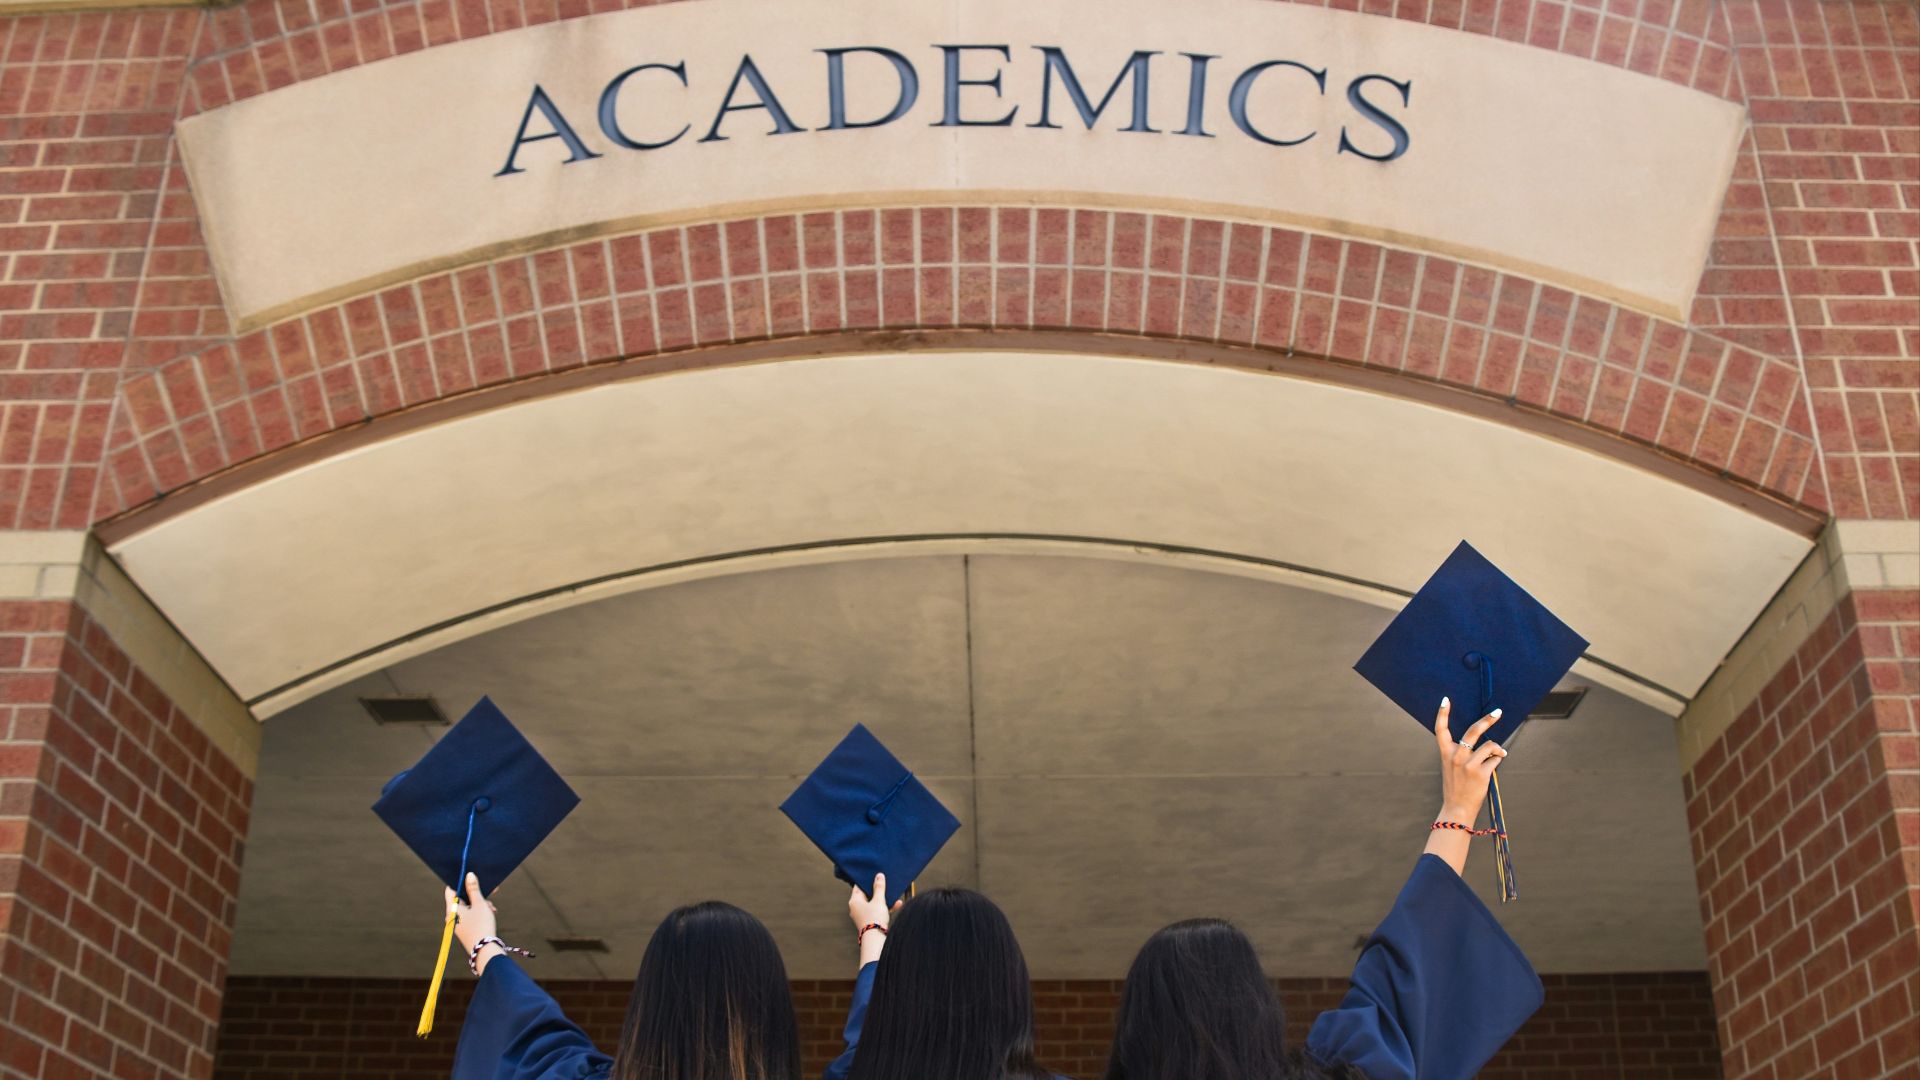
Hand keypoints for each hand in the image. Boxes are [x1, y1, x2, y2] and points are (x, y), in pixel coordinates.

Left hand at [443, 873, 498, 971]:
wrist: (485, 951)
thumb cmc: (482, 925)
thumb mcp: (480, 904)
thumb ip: (474, 888)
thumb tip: (469, 875)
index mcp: (451, 909)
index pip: (451, 890)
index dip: (460, 882)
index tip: (471, 877)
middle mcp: (451, 916)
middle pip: (462, 899)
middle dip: (476, 895)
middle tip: (491, 893)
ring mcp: (457, 924)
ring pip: (468, 907)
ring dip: (480, 904)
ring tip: (492, 909)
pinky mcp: (464, 930)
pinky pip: (470, 916)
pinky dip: (479, 913)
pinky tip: (490, 914)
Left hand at [848, 873, 902, 965]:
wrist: (876, 939)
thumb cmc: (874, 919)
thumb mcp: (879, 900)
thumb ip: (879, 887)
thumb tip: (879, 876)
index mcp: (854, 901)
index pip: (859, 886)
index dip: (867, 880)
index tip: (874, 876)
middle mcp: (856, 908)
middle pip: (867, 895)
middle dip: (878, 890)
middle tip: (884, 883)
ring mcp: (863, 915)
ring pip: (874, 903)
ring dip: (884, 899)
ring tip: (893, 894)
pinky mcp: (870, 921)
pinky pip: (877, 911)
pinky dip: (885, 907)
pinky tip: (897, 904)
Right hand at [1433, 697, 1507, 823]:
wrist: (1457, 809)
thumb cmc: (1457, 786)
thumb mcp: (1452, 767)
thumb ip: (1464, 753)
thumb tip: (1488, 743)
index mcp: (1446, 753)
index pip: (1440, 729)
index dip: (1442, 714)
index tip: (1446, 700)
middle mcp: (1456, 756)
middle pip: (1473, 731)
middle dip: (1488, 720)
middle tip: (1498, 712)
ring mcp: (1468, 764)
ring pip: (1490, 745)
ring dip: (1497, 749)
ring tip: (1499, 753)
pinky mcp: (1481, 773)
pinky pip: (1496, 759)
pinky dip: (1497, 760)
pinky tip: (1493, 767)